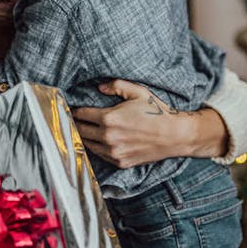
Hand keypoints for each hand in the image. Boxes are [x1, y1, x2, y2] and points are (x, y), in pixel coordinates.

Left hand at [72, 80, 225, 168]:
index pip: (81, 115)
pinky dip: (96, 148)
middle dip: (75, 124)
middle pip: (80, 131)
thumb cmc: (157, 112)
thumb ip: (116, 85)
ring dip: (83, 137)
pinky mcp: (120, 162)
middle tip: (73, 119)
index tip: (72, 108)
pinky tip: (97, 141)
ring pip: (87, 145)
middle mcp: (108, 138)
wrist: (175, 135)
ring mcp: (114, 152)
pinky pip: (100, 155)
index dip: (74, 110)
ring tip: (82, 129)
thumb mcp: (138, 92)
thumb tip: (99, 87)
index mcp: (109, 119)